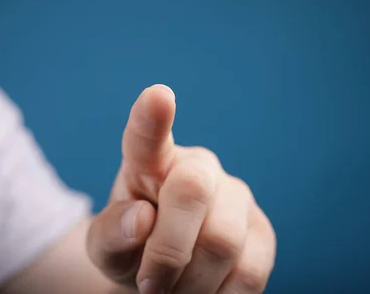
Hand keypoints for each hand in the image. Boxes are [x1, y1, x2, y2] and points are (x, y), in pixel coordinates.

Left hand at [86, 85, 275, 292]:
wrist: (168, 277)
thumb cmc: (133, 250)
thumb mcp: (107, 248)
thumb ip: (111, 234)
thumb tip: (141, 218)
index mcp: (152, 163)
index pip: (148, 137)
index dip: (152, 118)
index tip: (157, 96)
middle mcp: (199, 169)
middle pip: (192, 192)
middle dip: (167, 252)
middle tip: (148, 287)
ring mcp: (236, 198)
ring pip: (222, 241)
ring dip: (190, 285)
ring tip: (173, 293)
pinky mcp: (262, 234)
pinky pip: (249, 272)